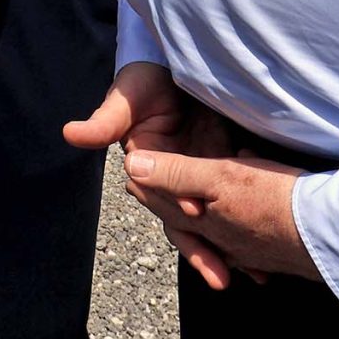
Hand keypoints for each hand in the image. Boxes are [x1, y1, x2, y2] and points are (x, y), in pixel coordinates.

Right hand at [66, 61, 234, 283]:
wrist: (174, 62)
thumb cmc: (143, 80)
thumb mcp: (125, 99)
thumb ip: (105, 121)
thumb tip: (70, 134)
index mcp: (146, 168)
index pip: (158, 194)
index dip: (173, 203)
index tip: (191, 208)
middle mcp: (171, 178)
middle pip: (187, 221)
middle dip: (204, 249)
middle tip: (222, 276)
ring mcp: (199, 172)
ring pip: (214, 217)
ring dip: (231, 246)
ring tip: (256, 274)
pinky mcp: (223, 164)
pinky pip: (235, 195)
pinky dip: (249, 217)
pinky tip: (268, 244)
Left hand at [123, 148, 317, 289]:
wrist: (331, 235)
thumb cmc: (275, 201)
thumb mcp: (220, 178)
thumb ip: (176, 173)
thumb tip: (132, 165)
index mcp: (205, 222)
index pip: (165, 205)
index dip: (148, 188)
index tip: (132, 177)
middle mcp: (223, 241)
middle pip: (188, 222)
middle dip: (172, 206)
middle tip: (154, 191)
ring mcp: (250, 249)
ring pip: (217, 230)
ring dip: (204, 215)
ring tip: (195, 207)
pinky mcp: (274, 249)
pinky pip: (245, 237)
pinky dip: (236, 225)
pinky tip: (244, 219)